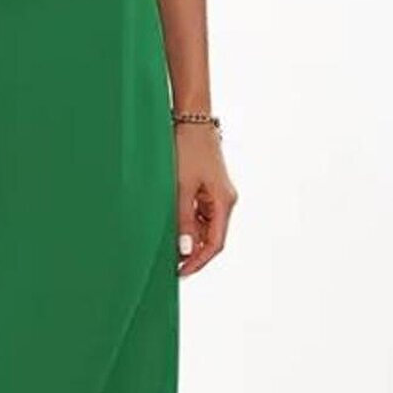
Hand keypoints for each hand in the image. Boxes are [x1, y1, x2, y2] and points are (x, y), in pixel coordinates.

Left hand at [176, 124, 236, 276]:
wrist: (192, 119)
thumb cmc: (188, 148)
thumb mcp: (182, 188)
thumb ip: (183, 221)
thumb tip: (186, 250)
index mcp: (224, 202)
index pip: (215, 244)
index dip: (199, 261)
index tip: (181, 272)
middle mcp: (225, 201)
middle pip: (212, 238)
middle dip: (193, 253)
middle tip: (171, 265)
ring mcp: (217, 195)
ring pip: (205, 227)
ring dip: (189, 239)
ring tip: (168, 247)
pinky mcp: (208, 188)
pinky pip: (200, 214)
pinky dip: (188, 224)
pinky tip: (172, 226)